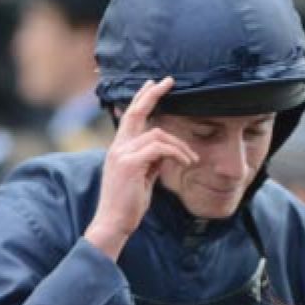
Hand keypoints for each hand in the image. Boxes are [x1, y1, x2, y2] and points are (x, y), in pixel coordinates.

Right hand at [85, 78, 196, 258]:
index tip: (153, 84)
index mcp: (119, 149)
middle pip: (136, 112)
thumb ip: (151, 161)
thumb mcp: (142, 178)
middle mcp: (118, 147)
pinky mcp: (130, 163)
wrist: (113, 223)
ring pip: (157, 134)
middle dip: (152, 94)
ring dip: (180, 145)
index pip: (130, 117)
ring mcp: (122, 153)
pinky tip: (187, 162)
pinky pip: (160, 148)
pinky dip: (177, 153)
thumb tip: (166, 152)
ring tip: (192, 159)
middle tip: (168, 81)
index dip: (142, 99)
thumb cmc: (128, 205)